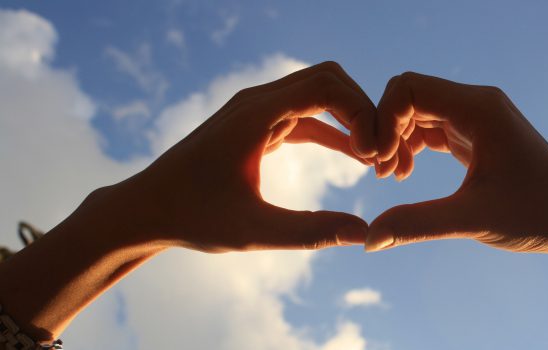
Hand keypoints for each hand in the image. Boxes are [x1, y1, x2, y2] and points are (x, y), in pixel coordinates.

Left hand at [116, 62, 376, 252]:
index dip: (361, 112)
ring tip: (375, 157)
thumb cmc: (193, 218)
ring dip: (349, 118)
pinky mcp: (256, 123)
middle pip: (328, 79)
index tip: (375, 153)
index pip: (326, 86)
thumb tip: (363, 234)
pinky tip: (354, 155)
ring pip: (319, 93)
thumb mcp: (255, 231)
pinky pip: (305, 114)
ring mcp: (256, 109)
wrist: (147, 209)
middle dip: (362, 109)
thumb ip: (311, 232)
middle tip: (382, 152)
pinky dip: (332, 130)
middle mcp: (257, 101)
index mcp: (255, 115)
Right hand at [365, 72, 547, 253]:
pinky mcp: (476, 135)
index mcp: (479, 108)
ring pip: (416, 111)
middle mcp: (477, 103)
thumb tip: (368, 239)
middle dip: (385, 129)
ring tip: (392, 177)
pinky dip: (411, 146)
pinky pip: (430, 127)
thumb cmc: (537, 215)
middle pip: (408, 95)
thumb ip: (416, 224)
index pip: (407, 88)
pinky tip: (405, 175)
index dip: (383, 119)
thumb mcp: (472, 219)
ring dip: (396, 139)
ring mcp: (477, 117)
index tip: (380, 161)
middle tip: (380, 171)